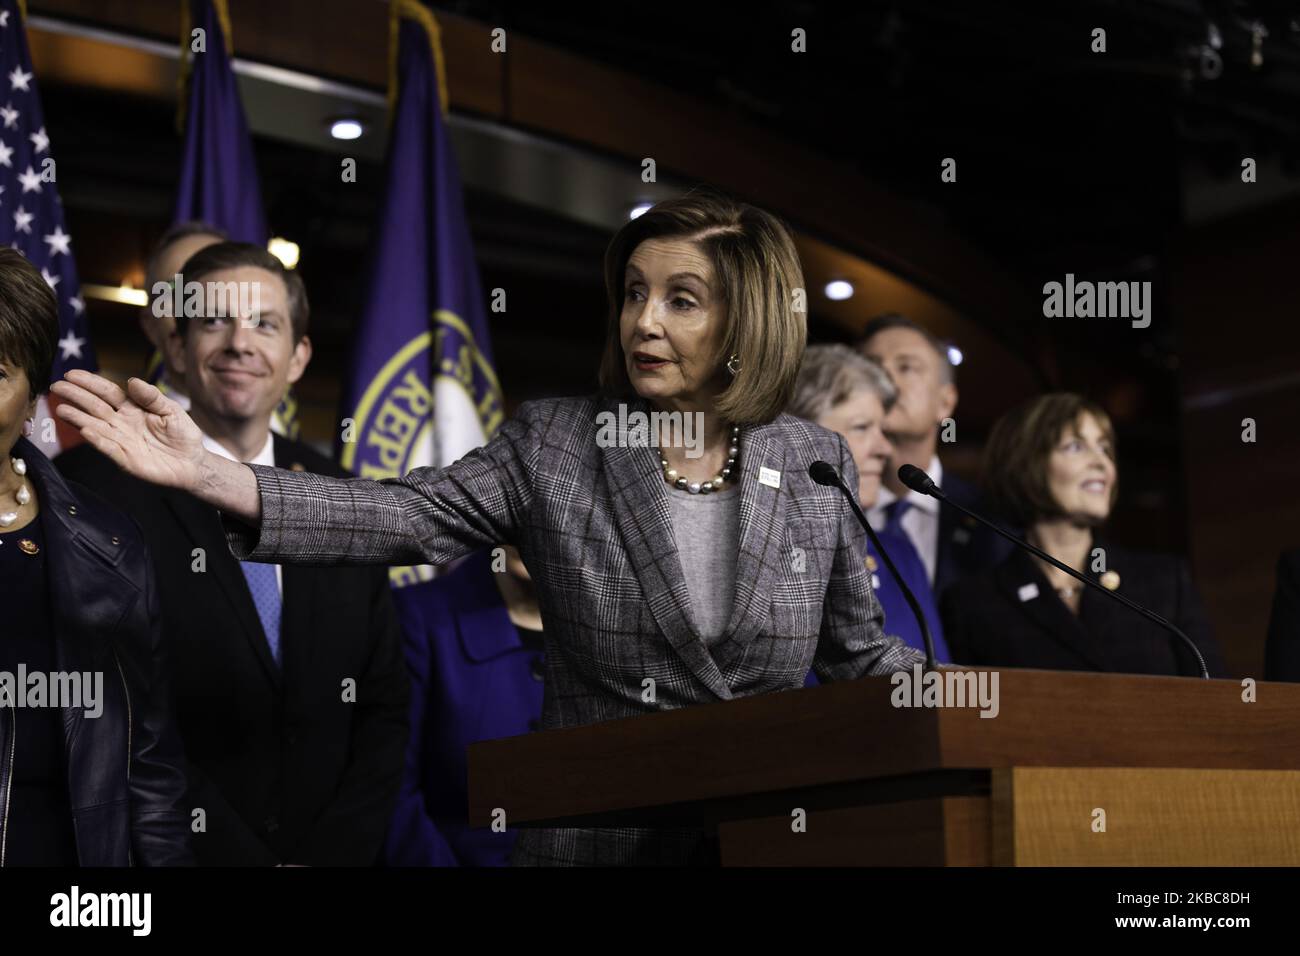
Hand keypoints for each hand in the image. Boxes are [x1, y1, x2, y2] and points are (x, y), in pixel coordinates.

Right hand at [52, 370, 206, 492]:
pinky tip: (85, 430)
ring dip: (79, 418)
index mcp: (132, 408)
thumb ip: (152, 397)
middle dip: (76, 396)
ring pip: (96, 427)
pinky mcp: (126, 459)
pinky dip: (98, 440)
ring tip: (61, 409)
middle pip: (95, 407)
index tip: (72, 374)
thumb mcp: (171, 410)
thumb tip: (132, 381)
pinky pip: (109, 448)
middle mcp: (122, 423)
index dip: (90, 383)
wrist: (193, 463)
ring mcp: (122, 441)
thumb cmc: (182, 434)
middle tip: (56, 386)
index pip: (107, 392)